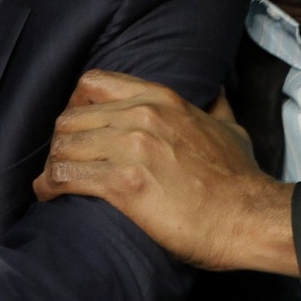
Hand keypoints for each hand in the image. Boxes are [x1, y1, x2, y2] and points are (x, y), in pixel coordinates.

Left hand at [33, 70, 297, 274]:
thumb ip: (216, 105)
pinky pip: (67, 176)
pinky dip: (50, 186)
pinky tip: (50, 195)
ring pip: (64, 146)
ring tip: (52, 183)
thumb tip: (217, 91)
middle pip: (72, 117)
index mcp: (161, 99)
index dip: (77, 104)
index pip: (93, 83)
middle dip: (60, 142)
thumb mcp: (229, 128)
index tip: (77, 128)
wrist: (250, 216)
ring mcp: (132, 148)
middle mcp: (142, 116)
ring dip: (53, 165)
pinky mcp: (125, 184)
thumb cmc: (240, 178)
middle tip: (63, 163)